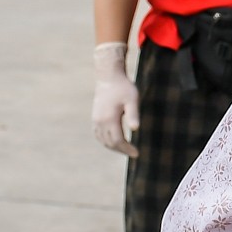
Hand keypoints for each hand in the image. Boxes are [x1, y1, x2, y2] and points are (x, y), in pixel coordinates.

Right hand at [92, 42, 139, 157]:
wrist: (108, 78)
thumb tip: (136, 129)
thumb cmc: (124, 88)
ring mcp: (95, 120)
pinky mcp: (94, 117)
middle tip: (133, 153)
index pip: (118, 140)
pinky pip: (98, 134)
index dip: (127, 149)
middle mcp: (100, 121)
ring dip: (113, 147)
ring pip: (102, 140)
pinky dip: (106, 141)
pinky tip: (114, 141)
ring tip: (125, 149)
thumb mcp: (132, 100)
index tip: (137, 153)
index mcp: (109, 118)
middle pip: (109, 143)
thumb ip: (133, 114)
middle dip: (121, 150)